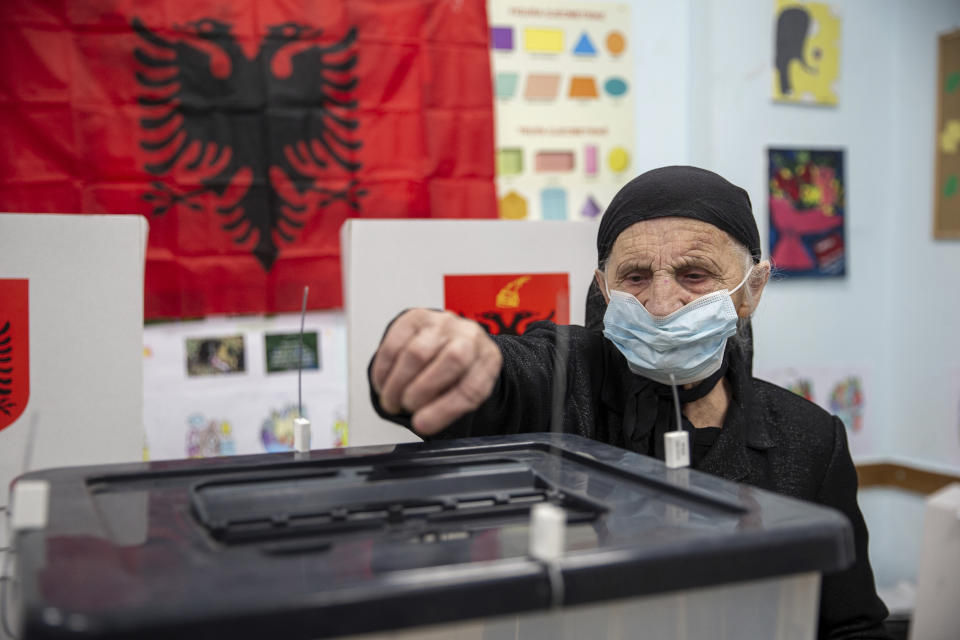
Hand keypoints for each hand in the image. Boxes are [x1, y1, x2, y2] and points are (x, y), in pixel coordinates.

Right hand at [370, 309, 502, 435]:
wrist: (450, 340)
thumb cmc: (457, 373)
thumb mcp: (464, 390)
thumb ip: (450, 406)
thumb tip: (421, 423)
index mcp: (488, 360)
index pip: (473, 387)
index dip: (445, 410)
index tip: (421, 425)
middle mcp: (470, 337)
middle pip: (451, 361)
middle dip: (420, 392)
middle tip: (406, 407)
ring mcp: (443, 323)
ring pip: (416, 353)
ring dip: (396, 384)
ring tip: (392, 400)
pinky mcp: (416, 317)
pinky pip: (395, 344)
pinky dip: (383, 370)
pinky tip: (383, 383)